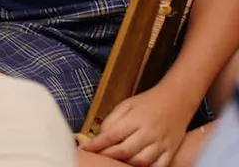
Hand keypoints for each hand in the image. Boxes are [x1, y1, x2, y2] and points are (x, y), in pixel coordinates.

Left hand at [81, 84, 195, 166]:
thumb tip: (101, 137)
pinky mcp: (171, 151)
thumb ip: (112, 120)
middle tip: (96, 157)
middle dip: (107, 156)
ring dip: (125, 164)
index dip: (97, 144)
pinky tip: (136, 166)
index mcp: (135, 119)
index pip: (112, 135)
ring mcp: (161, 143)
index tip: (84, 149)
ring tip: (114, 162)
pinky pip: (160, 166)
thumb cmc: (147, 103)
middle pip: (125, 151)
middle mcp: (148, 133)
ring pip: (141, 161)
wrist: (176, 100)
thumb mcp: (126, 105)